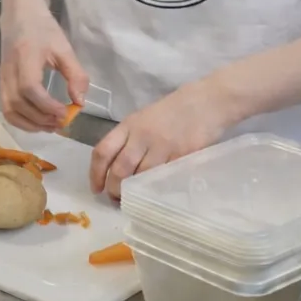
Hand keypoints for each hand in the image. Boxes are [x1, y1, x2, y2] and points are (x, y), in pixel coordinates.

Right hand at [0, 4, 87, 132]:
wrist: (19, 15)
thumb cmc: (43, 29)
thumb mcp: (64, 48)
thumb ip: (75, 75)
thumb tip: (80, 103)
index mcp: (25, 57)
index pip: (29, 88)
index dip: (47, 105)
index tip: (66, 112)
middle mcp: (9, 70)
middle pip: (18, 103)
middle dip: (42, 119)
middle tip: (63, 122)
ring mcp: (1, 78)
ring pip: (9, 110)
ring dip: (31, 124)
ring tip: (51, 125)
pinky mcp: (0, 83)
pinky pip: (6, 108)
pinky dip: (21, 121)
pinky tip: (38, 122)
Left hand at [89, 82, 233, 199]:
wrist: (205, 102)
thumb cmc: (171, 112)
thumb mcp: (142, 120)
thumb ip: (128, 141)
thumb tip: (114, 169)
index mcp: (128, 126)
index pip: (103, 151)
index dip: (95, 174)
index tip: (96, 189)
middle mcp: (142, 136)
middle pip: (120, 169)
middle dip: (114, 189)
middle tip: (116, 198)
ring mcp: (163, 147)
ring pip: (141, 176)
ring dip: (135, 191)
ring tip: (134, 198)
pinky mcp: (183, 156)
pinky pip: (165, 178)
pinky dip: (157, 188)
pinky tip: (156, 192)